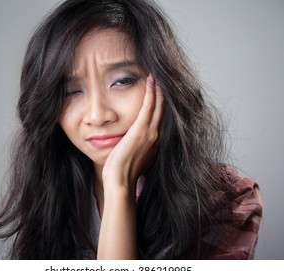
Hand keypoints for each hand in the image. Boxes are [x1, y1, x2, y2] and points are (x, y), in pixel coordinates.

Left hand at [102, 74, 163, 190]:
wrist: (121, 180)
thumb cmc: (123, 171)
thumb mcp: (133, 156)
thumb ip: (136, 146)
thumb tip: (131, 142)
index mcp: (155, 142)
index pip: (160, 118)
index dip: (161, 103)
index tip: (159, 91)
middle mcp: (156, 135)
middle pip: (163, 109)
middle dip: (162, 93)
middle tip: (161, 78)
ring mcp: (150, 133)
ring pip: (158, 105)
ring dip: (158, 89)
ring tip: (156, 76)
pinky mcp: (141, 130)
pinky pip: (149, 106)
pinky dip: (151, 93)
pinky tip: (151, 81)